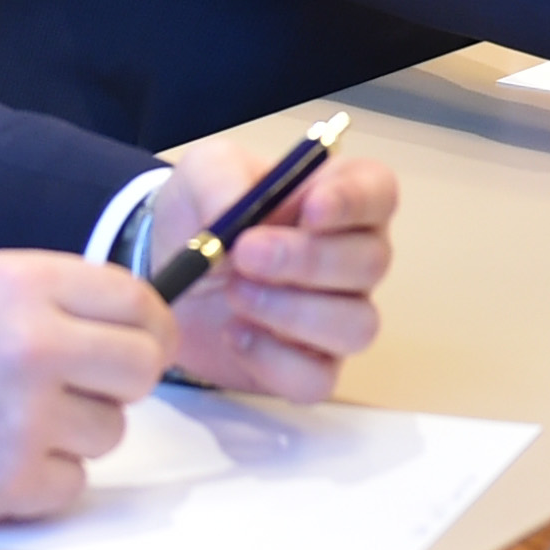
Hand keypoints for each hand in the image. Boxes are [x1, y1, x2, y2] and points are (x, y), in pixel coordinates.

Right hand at [0, 250, 170, 524]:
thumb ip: (41, 292)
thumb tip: (114, 313)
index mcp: (23, 286)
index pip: (136, 300)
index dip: (148, 324)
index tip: (141, 339)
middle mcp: (35, 346)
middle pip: (143, 366)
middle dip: (121, 379)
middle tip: (84, 387)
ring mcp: (27, 418)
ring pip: (111, 430)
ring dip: (76, 432)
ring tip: (13, 421)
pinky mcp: (12, 481)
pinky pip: (74, 483)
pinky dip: (44, 479)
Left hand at [142, 138, 398, 400]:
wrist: (171, 268)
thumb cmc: (205, 209)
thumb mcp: (204, 170)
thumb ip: (220, 178)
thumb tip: (231, 213)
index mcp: (340, 198)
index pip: (378, 194)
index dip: (355, 203)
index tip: (311, 209)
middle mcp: (352, 258)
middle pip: (372, 263)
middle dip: (307, 260)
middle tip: (245, 254)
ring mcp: (337, 316)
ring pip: (357, 327)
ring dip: (291, 312)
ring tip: (234, 292)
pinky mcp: (311, 366)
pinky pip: (316, 379)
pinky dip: (271, 361)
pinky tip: (234, 334)